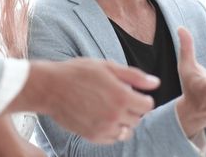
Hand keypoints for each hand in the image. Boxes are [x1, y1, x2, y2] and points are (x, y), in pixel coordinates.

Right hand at [9, 59, 159, 143]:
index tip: (132, 92)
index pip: (148, 105)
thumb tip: (156, 83)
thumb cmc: (78, 72)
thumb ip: (134, 76)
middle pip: (138, 119)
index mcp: (122, 96)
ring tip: (110, 108)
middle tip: (118, 98)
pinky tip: (102, 117)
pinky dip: (111, 130)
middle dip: (133, 109)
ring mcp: (103, 128)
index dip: (142, 98)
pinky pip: (112, 139)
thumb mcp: (107, 67)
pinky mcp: (92, 136)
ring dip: (123, 121)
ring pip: (126, 131)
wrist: (50, 88)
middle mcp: (115, 115)